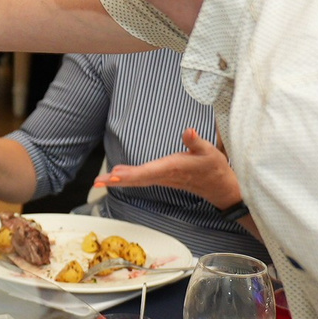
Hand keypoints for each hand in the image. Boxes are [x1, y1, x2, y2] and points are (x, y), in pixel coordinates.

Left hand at [96, 127, 241, 209]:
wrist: (220, 188)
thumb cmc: (214, 168)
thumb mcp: (209, 151)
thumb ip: (196, 141)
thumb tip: (188, 130)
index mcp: (172, 168)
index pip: (147, 172)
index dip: (130, 174)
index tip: (114, 175)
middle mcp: (164, 175)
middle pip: (136, 179)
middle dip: (116, 180)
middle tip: (97, 182)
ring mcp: (163, 179)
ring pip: (137, 180)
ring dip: (118, 180)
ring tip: (100, 180)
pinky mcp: (163, 179)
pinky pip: (141, 179)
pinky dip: (128, 178)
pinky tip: (117, 174)